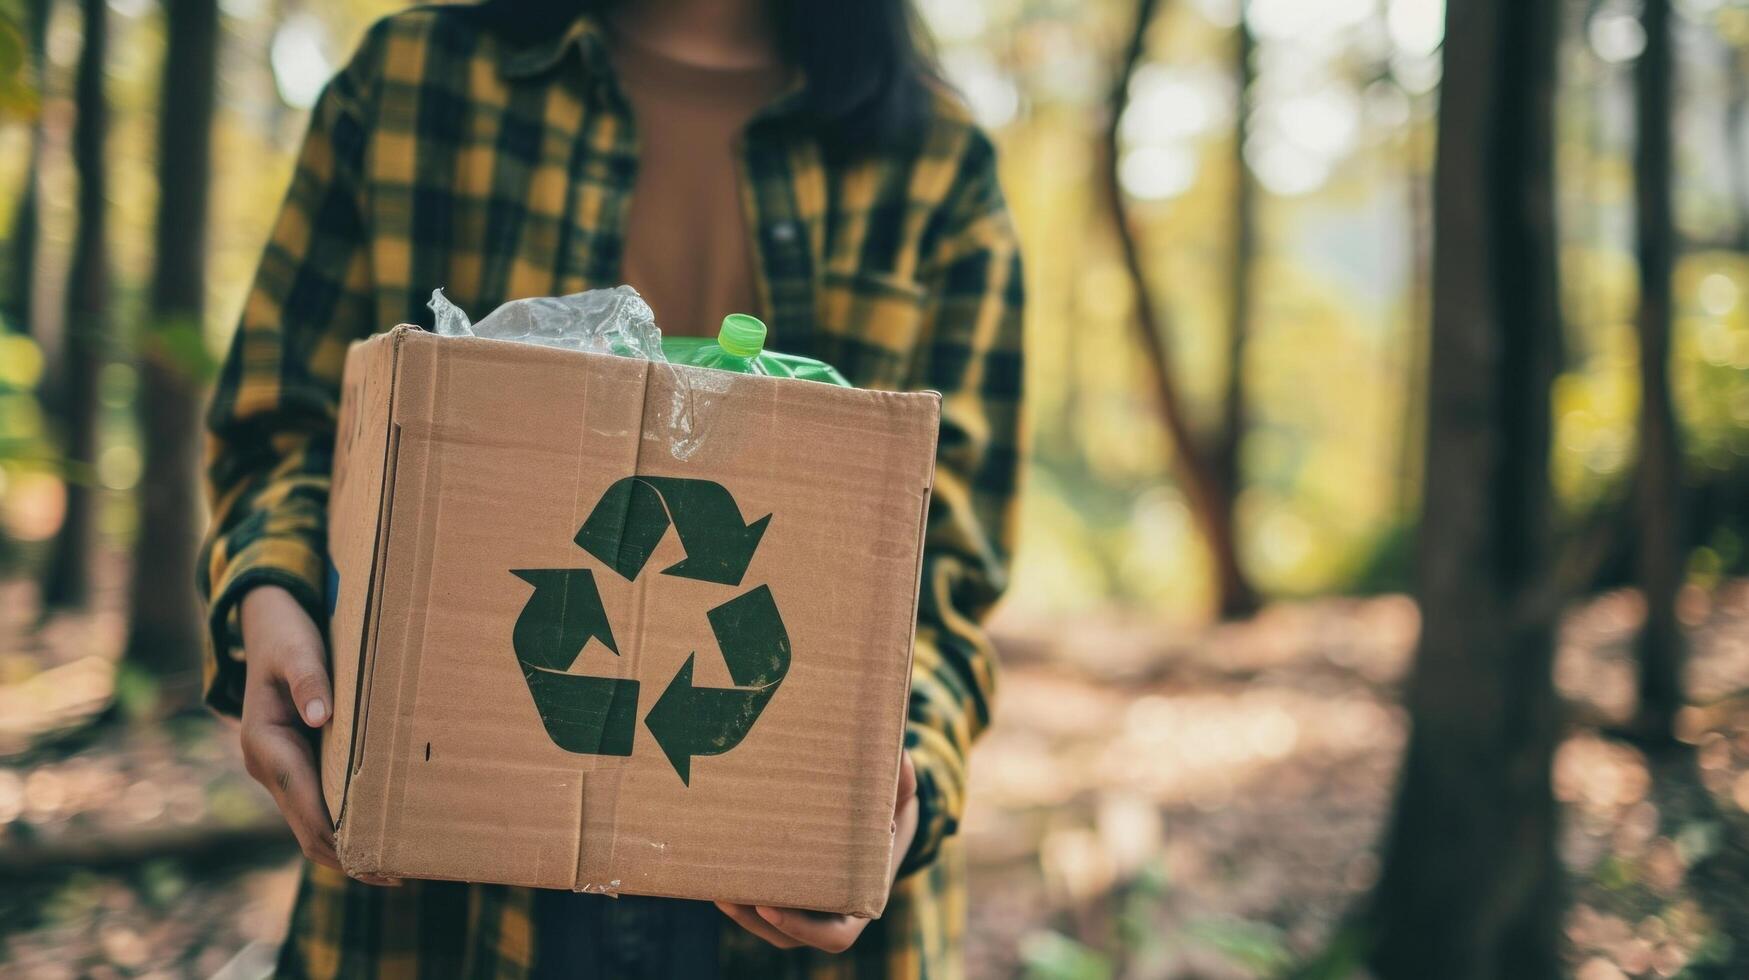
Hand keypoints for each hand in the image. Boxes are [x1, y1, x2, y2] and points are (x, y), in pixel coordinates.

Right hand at [238, 585, 395, 884]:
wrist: (266, 622)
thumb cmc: (286, 636)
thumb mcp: (296, 650)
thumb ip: (308, 680)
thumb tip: (320, 717)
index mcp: (265, 745)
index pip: (305, 806)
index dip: (339, 837)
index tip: (374, 859)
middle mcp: (268, 765)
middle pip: (308, 829)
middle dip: (348, 856)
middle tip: (397, 874)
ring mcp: (281, 768)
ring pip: (312, 823)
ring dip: (349, 847)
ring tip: (396, 864)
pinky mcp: (297, 763)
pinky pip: (319, 805)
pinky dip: (347, 824)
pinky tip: (381, 830)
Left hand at [716, 752, 918, 952]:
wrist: (885, 815)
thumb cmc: (893, 804)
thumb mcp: (901, 791)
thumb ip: (901, 776)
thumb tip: (899, 753)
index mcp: (864, 899)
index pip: (833, 937)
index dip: (801, 928)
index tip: (771, 906)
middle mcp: (834, 912)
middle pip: (789, 935)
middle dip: (756, 919)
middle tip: (729, 894)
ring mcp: (810, 906)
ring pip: (770, 926)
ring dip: (741, 913)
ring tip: (715, 888)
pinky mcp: (790, 891)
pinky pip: (762, 907)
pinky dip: (741, 898)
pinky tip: (718, 873)